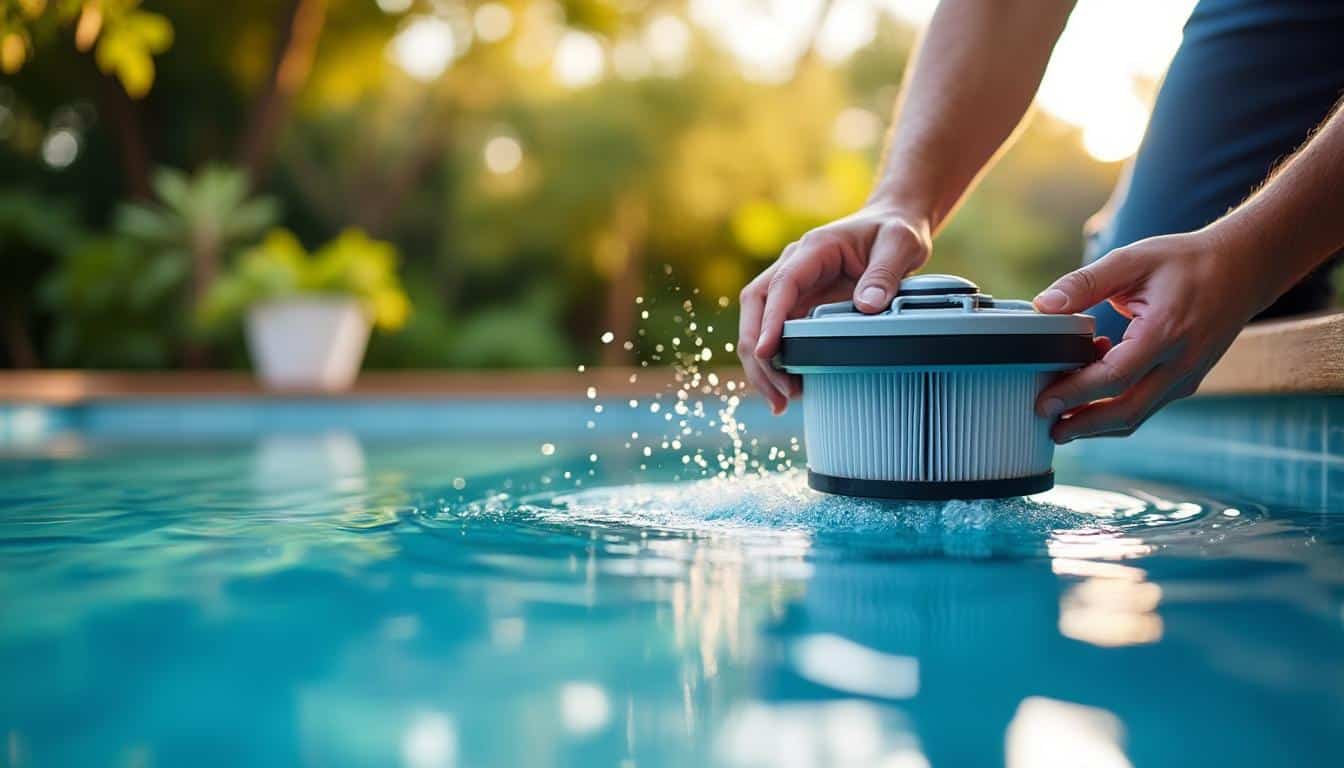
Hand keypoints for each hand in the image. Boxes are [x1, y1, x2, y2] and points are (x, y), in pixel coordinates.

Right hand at [737, 204, 932, 412]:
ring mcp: (795, 289)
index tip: (767, 352)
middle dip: (757, 352)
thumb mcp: (899, 245)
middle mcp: (794, 267)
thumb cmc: (894, 231)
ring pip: (759, 325)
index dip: (770, 319)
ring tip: (781, 402)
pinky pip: (779, 335)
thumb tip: (866, 307)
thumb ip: (885, 273)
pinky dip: (779, 363)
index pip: (780, 285)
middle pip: (755, 308)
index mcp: (813, 249)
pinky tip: (792, 389)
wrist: (892, 225)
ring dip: (763, 365)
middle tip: (777, 392)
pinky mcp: (801, 306)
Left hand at [1033, 226, 1269, 442]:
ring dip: (1099, 425)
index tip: (1043, 403)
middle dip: (1084, 426)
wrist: (1244, 268)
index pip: (1114, 377)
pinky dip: (1118, 408)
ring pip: (1138, 415)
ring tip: (1063, 424)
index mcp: (1166, 333)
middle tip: (1048, 429)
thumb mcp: (1132, 260)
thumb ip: (1085, 283)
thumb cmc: (1186, 261)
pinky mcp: (1186, 380)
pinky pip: (1148, 405)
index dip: (1075, 394)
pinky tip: (1093, 396)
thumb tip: (1043, 305)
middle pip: (1126, 411)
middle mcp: (1180, 363)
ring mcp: (1187, 376)